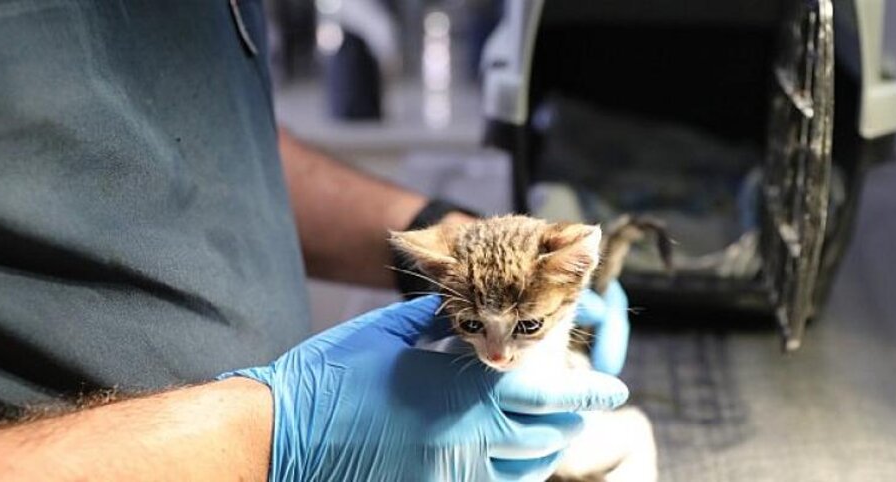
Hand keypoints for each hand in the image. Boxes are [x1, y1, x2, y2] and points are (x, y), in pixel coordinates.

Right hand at [222, 295, 627, 481]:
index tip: (616, 387)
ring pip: (525, 474)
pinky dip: (508, 474)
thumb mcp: (389, 333)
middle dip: (567, 421)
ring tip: (543, 432)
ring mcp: (449, 476)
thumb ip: (441, 324)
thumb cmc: (330, 375)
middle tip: (574, 406)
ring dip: (541, 451)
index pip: (547, 393)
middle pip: (546, 439)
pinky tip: (502, 456)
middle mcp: (466, 440)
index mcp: (460, 392)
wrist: (279, 435)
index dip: (587, 391)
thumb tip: (470, 318)